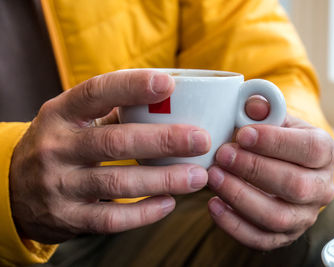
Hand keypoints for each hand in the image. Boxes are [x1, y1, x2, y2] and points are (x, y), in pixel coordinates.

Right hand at [9, 70, 210, 243]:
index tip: (168, 84)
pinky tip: (169, 204)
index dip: (132, 86)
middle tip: (201, 139)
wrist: (15, 191)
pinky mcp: (68, 218)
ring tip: (197, 177)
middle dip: (163, 140)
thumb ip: (112, 112)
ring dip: (163, 180)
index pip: (96, 92)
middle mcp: (56, 148)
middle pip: (114, 142)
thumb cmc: (60, 146)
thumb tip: (170, 100)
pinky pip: (110, 219)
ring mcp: (59, 185)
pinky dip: (144, 213)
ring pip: (117, 184)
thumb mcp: (73, 121)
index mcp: (60, 114)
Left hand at [207, 97, 333, 249]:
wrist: (285, 162)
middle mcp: (321, 187)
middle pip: (294, 185)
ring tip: (213, 177)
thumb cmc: (277, 138)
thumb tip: (251, 106)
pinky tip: (214, 205)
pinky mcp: (285, 234)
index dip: (275, 143)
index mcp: (325, 151)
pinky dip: (235, 226)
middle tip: (222, 155)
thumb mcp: (275, 117)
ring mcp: (305, 215)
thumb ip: (264, 108)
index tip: (242, 135)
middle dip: (253, 169)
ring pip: (278, 217)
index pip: (309, 149)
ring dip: (240, 197)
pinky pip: (262, 239)